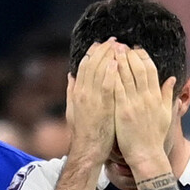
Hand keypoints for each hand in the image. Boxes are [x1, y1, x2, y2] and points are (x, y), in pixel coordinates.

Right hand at [66, 39, 118, 163]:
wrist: (88, 149)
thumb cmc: (84, 132)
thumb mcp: (73, 110)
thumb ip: (71, 91)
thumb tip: (70, 76)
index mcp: (77, 92)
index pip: (84, 66)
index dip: (93, 53)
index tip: (101, 44)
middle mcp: (83, 93)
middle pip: (92, 64)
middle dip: (103, 50)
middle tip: (114, 40)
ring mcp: (93, 99)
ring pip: (100, 71)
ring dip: (109, 56)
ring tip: (119, 46)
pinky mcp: (103, 106)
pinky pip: (107, 85)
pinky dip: (111, 72)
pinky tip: (118, 62)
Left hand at [113, 46, 175, 173]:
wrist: (146, 155)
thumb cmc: (154, 136)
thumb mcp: (166, 114)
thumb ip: (168, 95)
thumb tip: (172, 79)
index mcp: (156, 97)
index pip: (151, 69)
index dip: (142, 56)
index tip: (135, 48)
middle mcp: (146, 97)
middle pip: (138, 69)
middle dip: (129, 54)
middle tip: (121, 45)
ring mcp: (134, 104)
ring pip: (127, 76)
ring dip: (119, 61)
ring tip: (112, 50)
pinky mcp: (122, 111)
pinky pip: (116, 90)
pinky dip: (112, 77)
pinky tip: (106, 68)